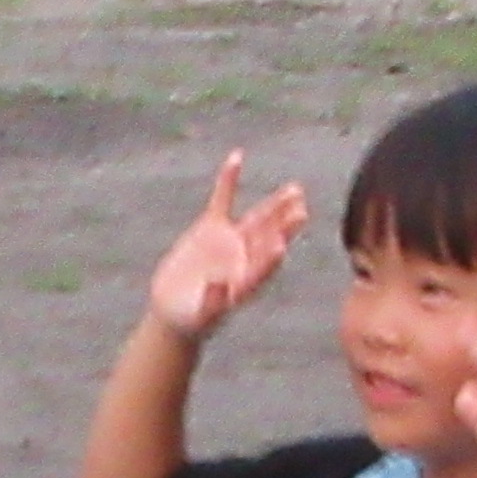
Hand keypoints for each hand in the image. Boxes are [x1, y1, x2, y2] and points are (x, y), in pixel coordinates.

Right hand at [147, 152, 308, 343]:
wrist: (175, 309)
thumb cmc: (191, 320)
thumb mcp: (200, 316)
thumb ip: (213, 302)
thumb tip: (221, 284)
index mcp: (246, 284)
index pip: (262, 268)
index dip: (270, 257)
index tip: (281, 244)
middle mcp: (246, 260)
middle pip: (269, 239)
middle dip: (285, 225)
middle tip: (301, 208)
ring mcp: (232, 242)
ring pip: (258, 219)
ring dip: (275, 204)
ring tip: (295, 190)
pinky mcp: (212, 228)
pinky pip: (223, 199)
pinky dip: (228, 179)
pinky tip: (236, 157)